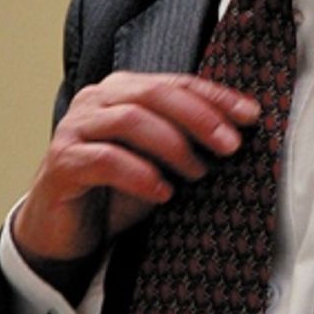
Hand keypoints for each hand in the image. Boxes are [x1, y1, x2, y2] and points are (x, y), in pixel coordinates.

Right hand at [11, 73, 260, 270]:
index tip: (252, 115)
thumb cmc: (120, 188)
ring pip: (131, 120)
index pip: (179, 83)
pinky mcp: (61, 162)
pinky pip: (105, 159)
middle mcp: (97, 100)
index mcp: (125, 89)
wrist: (68, 230)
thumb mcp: (164, 158)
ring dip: (173, 146)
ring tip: (198, 173)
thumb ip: (191, 137)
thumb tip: (244, 130)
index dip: (217, 97)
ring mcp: (75, 128)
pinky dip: (141, 174)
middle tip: (231, 145)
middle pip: (156, 93)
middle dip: (200, 117)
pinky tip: (163, 192)